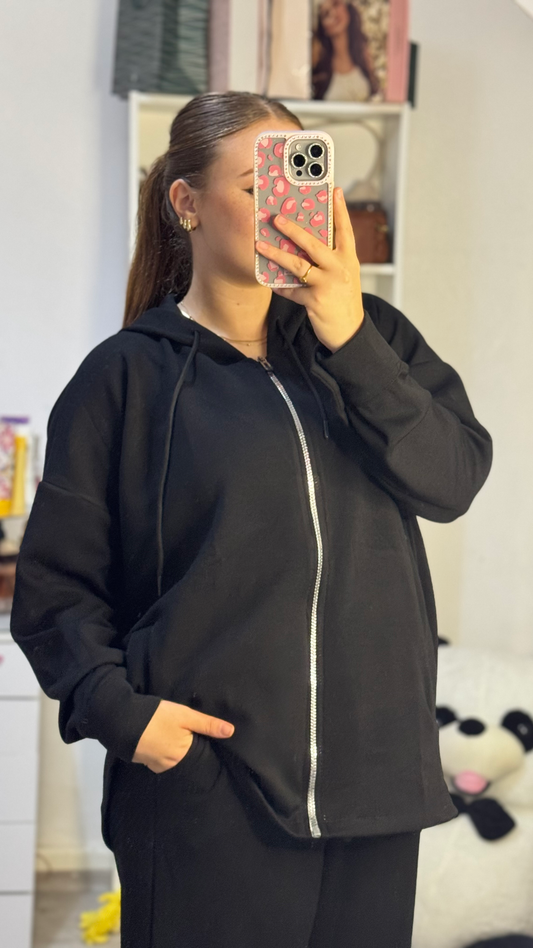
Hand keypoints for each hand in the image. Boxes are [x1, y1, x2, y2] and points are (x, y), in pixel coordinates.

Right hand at [132, 700, 234, 773]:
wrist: (121, 719)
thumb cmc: (157, 717)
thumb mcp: (185, 715)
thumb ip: (208, 724)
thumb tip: (231, 732)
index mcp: (182, 755)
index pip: (198, 752)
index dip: (199, 741)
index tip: (196, 732)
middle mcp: (169, 765)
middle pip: (183, 756)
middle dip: (184, 745)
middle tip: (179, 730)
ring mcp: (154, 765)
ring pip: (170, 757)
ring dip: (171, 747)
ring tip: (168, 733)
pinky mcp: (142, 760)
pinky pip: (157, 757)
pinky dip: (159, 748)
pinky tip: (157, 737)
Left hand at [255, 187, 364, 352]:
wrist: (350, 332)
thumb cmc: (343, 301)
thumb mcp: (344, 276)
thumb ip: (331, 259)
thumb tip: (307, 243)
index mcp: (348, 259)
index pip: (345, 230)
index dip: (340, 210)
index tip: (335, 190)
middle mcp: (340, 268)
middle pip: (314, 243)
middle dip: (294, 229)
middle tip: (277, 218)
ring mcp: (328, 284)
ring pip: (298, 265)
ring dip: (277, 254)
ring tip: (260, 245)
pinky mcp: (316, 300)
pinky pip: (292, 290)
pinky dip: (280, 286)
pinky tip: (270, 281)